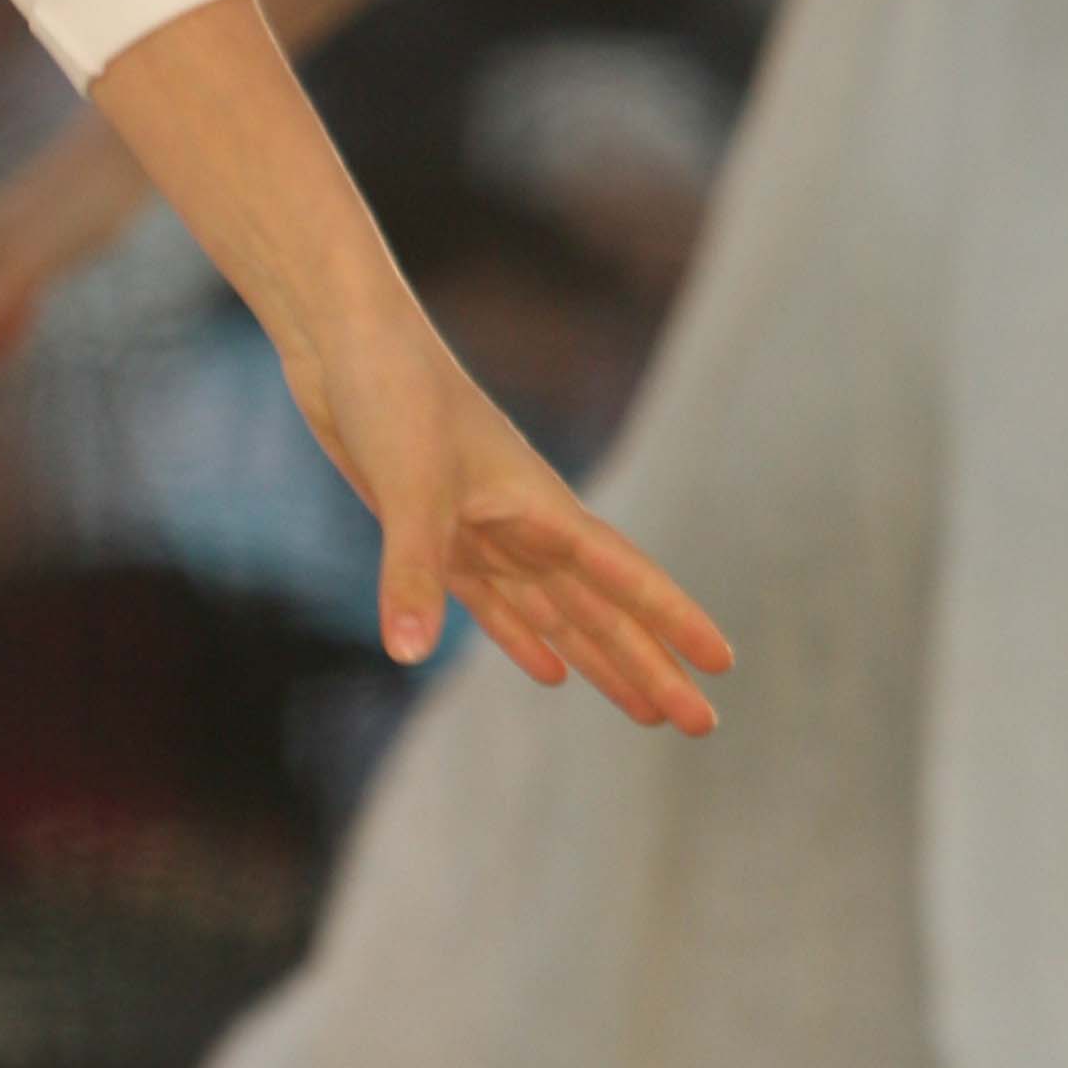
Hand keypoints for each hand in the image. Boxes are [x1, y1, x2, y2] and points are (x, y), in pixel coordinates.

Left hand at [283, 285, 728, 730]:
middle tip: (700, 724)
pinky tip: (553, 673)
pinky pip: (497, 603)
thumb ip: (410, 571)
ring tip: (645, 711)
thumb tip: (406, 653)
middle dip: (650, 667)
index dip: (673, 621)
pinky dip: (526, 639)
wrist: (345, 342)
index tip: (722, 665)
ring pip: (559, 614)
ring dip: (601, 661)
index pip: (624, 578)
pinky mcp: (436, 534)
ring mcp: (482, 531)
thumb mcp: (405, 486)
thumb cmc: (391, 395)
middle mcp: (523, 526)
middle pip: (602, 612)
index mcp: (540, 509)